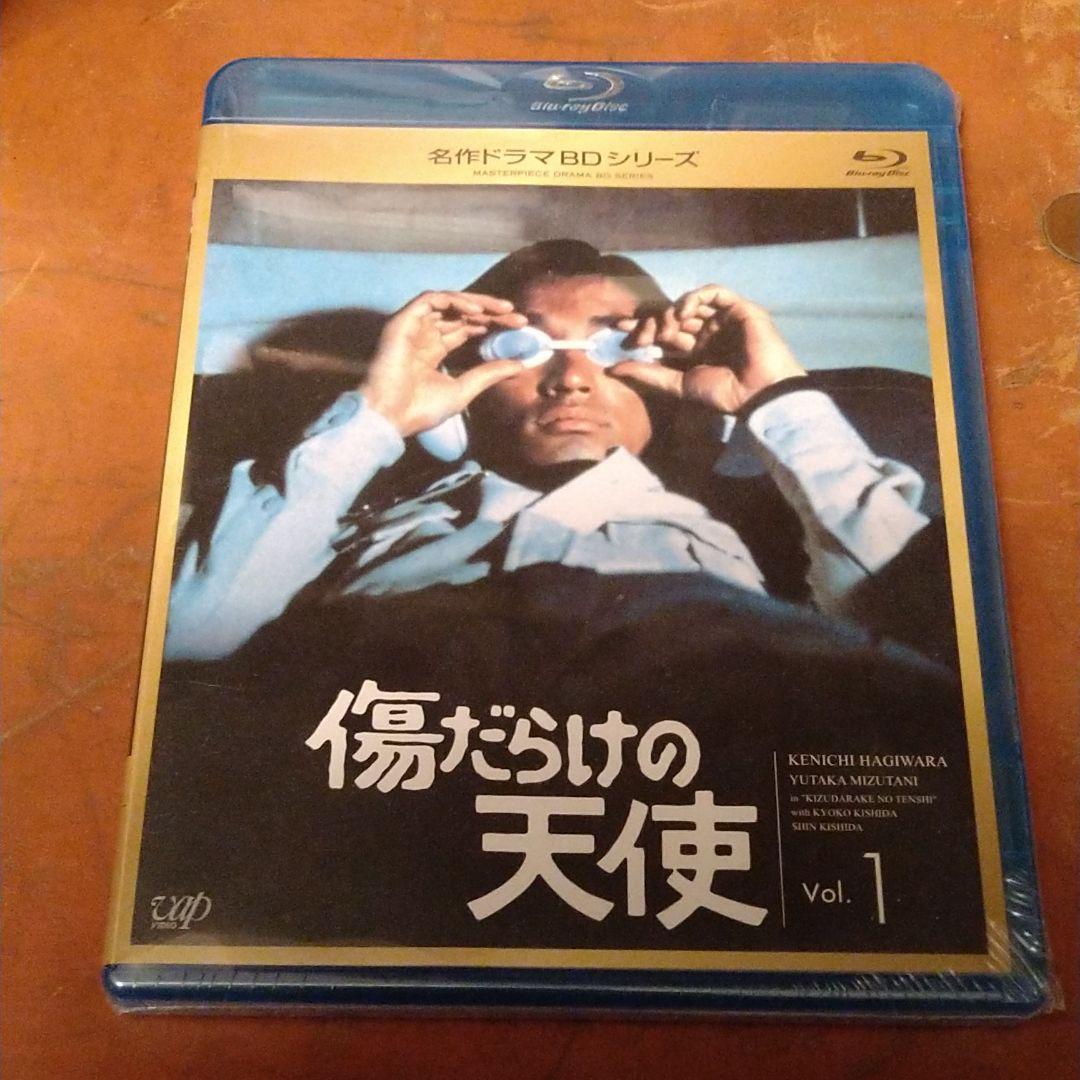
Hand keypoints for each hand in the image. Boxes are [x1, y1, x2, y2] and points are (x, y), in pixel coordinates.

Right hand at [362, 291, 526, 435]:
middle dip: (492, 313)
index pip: (467, 328)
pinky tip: (477, 310)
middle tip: (518, 318)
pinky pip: (432, 299)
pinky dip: (455, 301)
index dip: (493, 325)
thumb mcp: (464, 389)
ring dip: (478, 303)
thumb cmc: (420, 409)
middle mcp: (424, 334)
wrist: (390, 417)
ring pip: (450, 302)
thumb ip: (489, 373)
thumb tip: (520, 364)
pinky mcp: (403, 320)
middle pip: (462, 314)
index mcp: (434, 350)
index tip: (519, 329)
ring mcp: (413, 326)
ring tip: (504, 311)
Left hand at [611, 285, 804, 412]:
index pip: (663, 334)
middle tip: (635, 332)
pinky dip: (694, 298)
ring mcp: (722, 319)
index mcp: (695, 351)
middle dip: (650, 322)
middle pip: (672, 317)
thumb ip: (648, 374)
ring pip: (689, 304)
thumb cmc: (724, 394)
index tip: (617, 330)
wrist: (758, 393)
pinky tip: (682, 312)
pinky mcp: (738, 308)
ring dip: (671, 313)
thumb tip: (612, 369)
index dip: (641, 329)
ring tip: (664, 329)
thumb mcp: (678, 385)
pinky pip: (713, 293)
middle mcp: (707, 333)